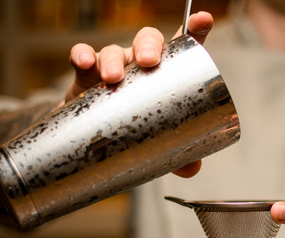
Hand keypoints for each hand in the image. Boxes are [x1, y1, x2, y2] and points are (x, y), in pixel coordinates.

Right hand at [65, 12, 214, 177]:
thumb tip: (192, 169)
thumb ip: (178, 155)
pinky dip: (82, 56)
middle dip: (149, 47)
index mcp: (166, 73)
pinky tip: (83, 63)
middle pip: (148, 41)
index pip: (183, 46)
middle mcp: (140, 64)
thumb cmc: (135, 128)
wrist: (94, 137)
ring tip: (113, 78)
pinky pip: (82, 57)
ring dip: (113, 60)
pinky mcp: (85, 76)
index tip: (203, 21)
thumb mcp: (158, 141)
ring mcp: (113, 66)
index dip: (194, 30)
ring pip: (114, 51)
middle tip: (150, 62)